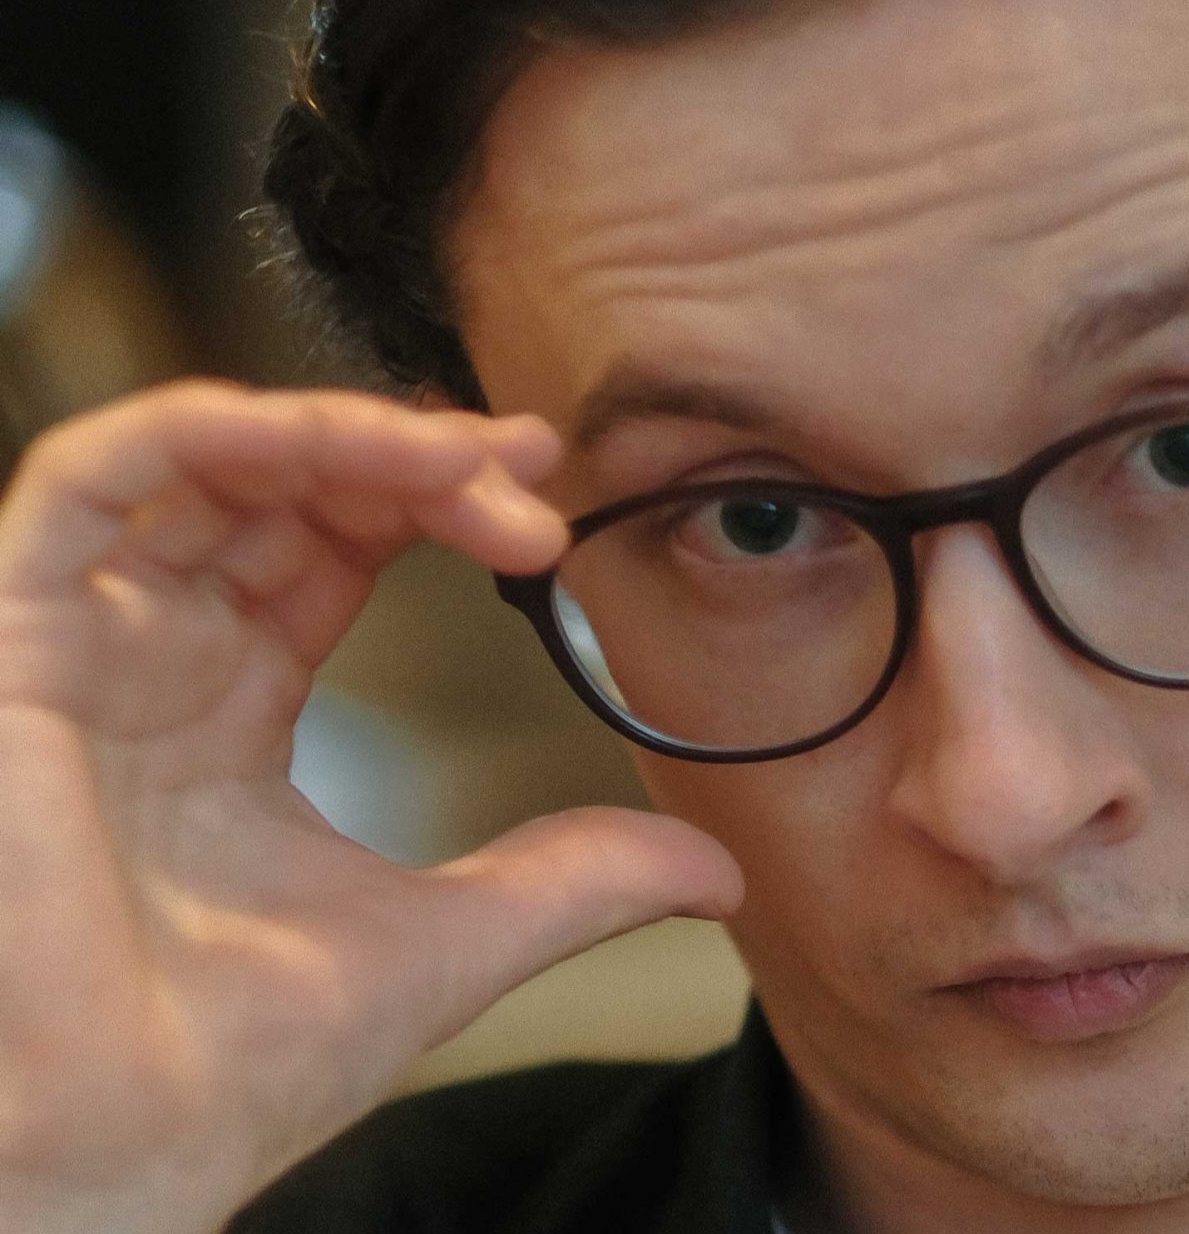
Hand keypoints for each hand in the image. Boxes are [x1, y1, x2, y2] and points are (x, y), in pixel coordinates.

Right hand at [0, 381, 742, 1233]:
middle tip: (534, 479)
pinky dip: (208, 432)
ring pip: (199, 461)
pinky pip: (84, 477)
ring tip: (462, 464)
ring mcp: (77, 650)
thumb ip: (571, 881)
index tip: (551, 504)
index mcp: (225, 717)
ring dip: (339, 434)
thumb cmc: (220, 1073)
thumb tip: (717, 868)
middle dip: (416, 460)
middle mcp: (147, 665)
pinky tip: (326, 443)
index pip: (333, 553)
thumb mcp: (442, 945)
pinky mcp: (12, 646)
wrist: (104, 1158)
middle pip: (281, 491)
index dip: (435, 503)